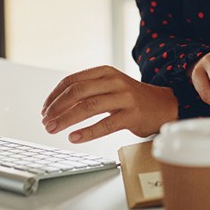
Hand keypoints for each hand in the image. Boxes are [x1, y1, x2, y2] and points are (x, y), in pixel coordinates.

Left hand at [41, 66, 178, 142]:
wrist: (164, 104)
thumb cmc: (132, 98)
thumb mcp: (111, 87)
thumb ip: (89, 91)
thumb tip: (58, 105)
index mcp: (106, 72)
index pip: (73, 80)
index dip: (55, 95)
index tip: (45, 108)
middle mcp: (115, 81)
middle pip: (78, 92)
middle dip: (57, 107)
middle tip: (46, 121)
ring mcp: (125, 98)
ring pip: (88, 107)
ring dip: (66, 119)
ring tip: (53, 129)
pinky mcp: (132, 115)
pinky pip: (106, 124)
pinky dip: (87, 132)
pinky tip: (74, 137)